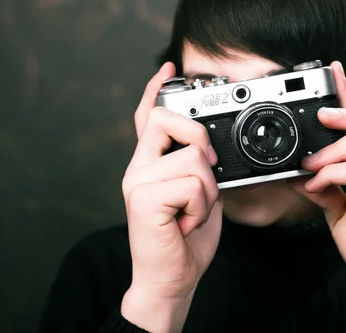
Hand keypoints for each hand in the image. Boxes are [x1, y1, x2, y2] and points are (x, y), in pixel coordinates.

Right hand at [120, 62, 222, 332]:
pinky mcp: (143, 199)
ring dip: (207, 191)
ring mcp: (137, 181)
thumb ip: (195, 167)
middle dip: (199, 140)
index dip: (157, 89)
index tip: (169, 67)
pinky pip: (192, 184)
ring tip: (194, 212)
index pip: (149, 116)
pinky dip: (202, 207)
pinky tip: (187, 223)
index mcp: (148, 164)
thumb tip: (208, 147)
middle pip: (168, 120)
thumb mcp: (196, 195)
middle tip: (204, 173)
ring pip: (192, 158)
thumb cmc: (184, 238)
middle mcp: (137, 167)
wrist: (170, 280)